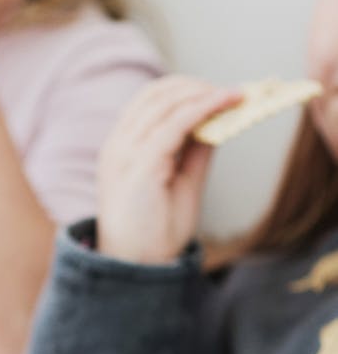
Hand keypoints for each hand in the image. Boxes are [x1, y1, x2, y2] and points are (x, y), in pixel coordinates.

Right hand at [97, 75, 241, 263]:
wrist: (137, 267)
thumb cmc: (155, 230)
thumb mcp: (181, 182)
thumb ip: (193, 151)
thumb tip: (217, 121)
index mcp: (120, 148)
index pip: (147, 102)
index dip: (182, 89)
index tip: (217, 92)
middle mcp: (117, 145)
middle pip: (154, 94)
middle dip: (195, 86)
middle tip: (231, 92)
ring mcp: (124, 153)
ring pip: (164, 103)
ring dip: (203, 93)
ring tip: (235, 95)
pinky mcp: (140, 165)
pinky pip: (174, 124)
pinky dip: (203, 108)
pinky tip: (226, 103)